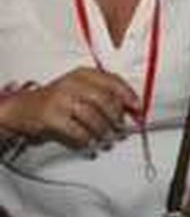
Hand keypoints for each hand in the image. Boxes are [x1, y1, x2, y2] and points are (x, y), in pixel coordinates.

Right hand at [0, 67, 137, 149]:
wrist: (24, 107)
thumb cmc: (58, 99)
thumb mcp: (80, 88)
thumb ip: (103, 94)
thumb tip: (130, 109)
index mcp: (83, 74)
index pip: (112, 81)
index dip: (128, 95)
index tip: (137, 108)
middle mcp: (72, 83)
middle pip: (104, 100)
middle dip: (116, 116)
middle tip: (120, 128)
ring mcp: (60, 99)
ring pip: (91, 116)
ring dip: (103, 130)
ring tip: (107, 138)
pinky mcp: (50, 116)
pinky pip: (76, 130)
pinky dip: (87, 138)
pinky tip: (91, 143)